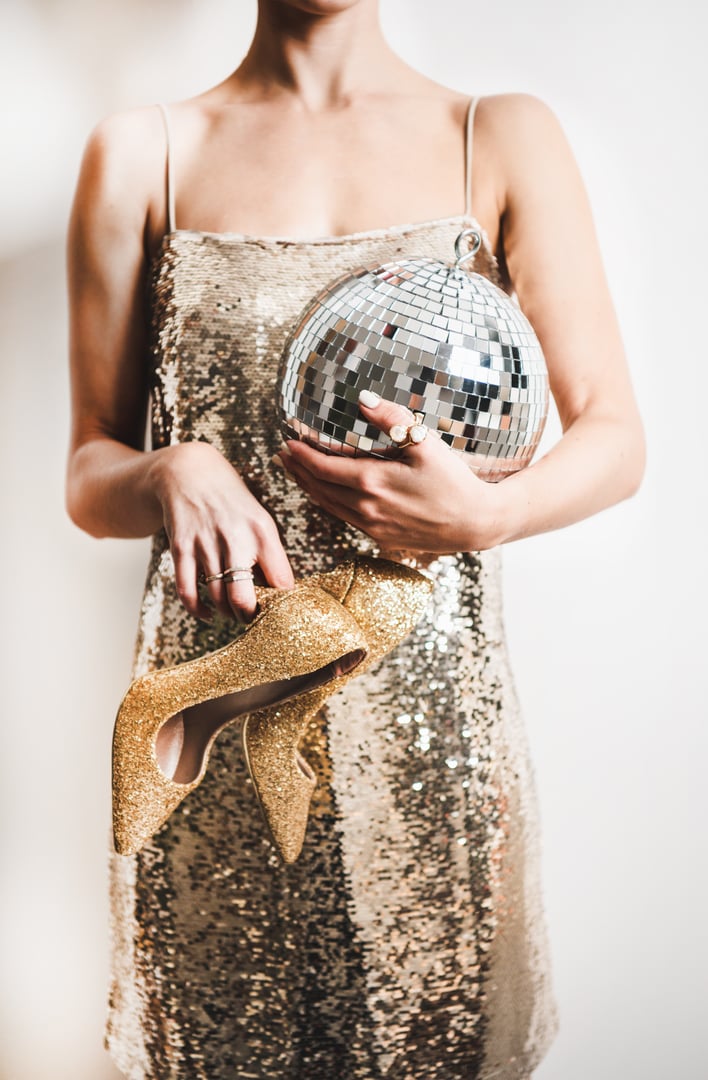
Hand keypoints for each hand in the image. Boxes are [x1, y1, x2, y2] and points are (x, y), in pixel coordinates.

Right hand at [151, 442, 293, 621]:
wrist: (190, 472)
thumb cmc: (231, 502)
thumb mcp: (260, 520)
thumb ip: (270, 555)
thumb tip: (280, 593)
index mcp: (263, 532)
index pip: (281, 582)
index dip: (281, 604)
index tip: (279, 610)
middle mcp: (236, 538)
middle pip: (244, 599)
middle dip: (248, 616)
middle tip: (250, 615)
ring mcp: (206, 543)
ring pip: (217, 598)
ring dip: (225, 611)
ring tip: (231, 610)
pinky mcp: (181, 547)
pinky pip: (187, 590)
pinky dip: (197, 609)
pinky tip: (207, 612)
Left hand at [276, 391, 505, 552]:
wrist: (475, 523)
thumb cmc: (454, 481)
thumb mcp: (426, 443)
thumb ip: (392, 419)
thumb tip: (363, 400)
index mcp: (372, 482)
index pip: (322, 467)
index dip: (301, 454)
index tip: (288, 441)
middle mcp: (365, 508)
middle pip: (318, 488)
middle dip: (297, 470)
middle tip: (282, 456)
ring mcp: (371, 526)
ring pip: (327, 506)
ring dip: (307, 487)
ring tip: (294, 472)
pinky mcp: (379, 538)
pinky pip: (343, 518)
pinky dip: (326, 503)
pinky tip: (324, 493)